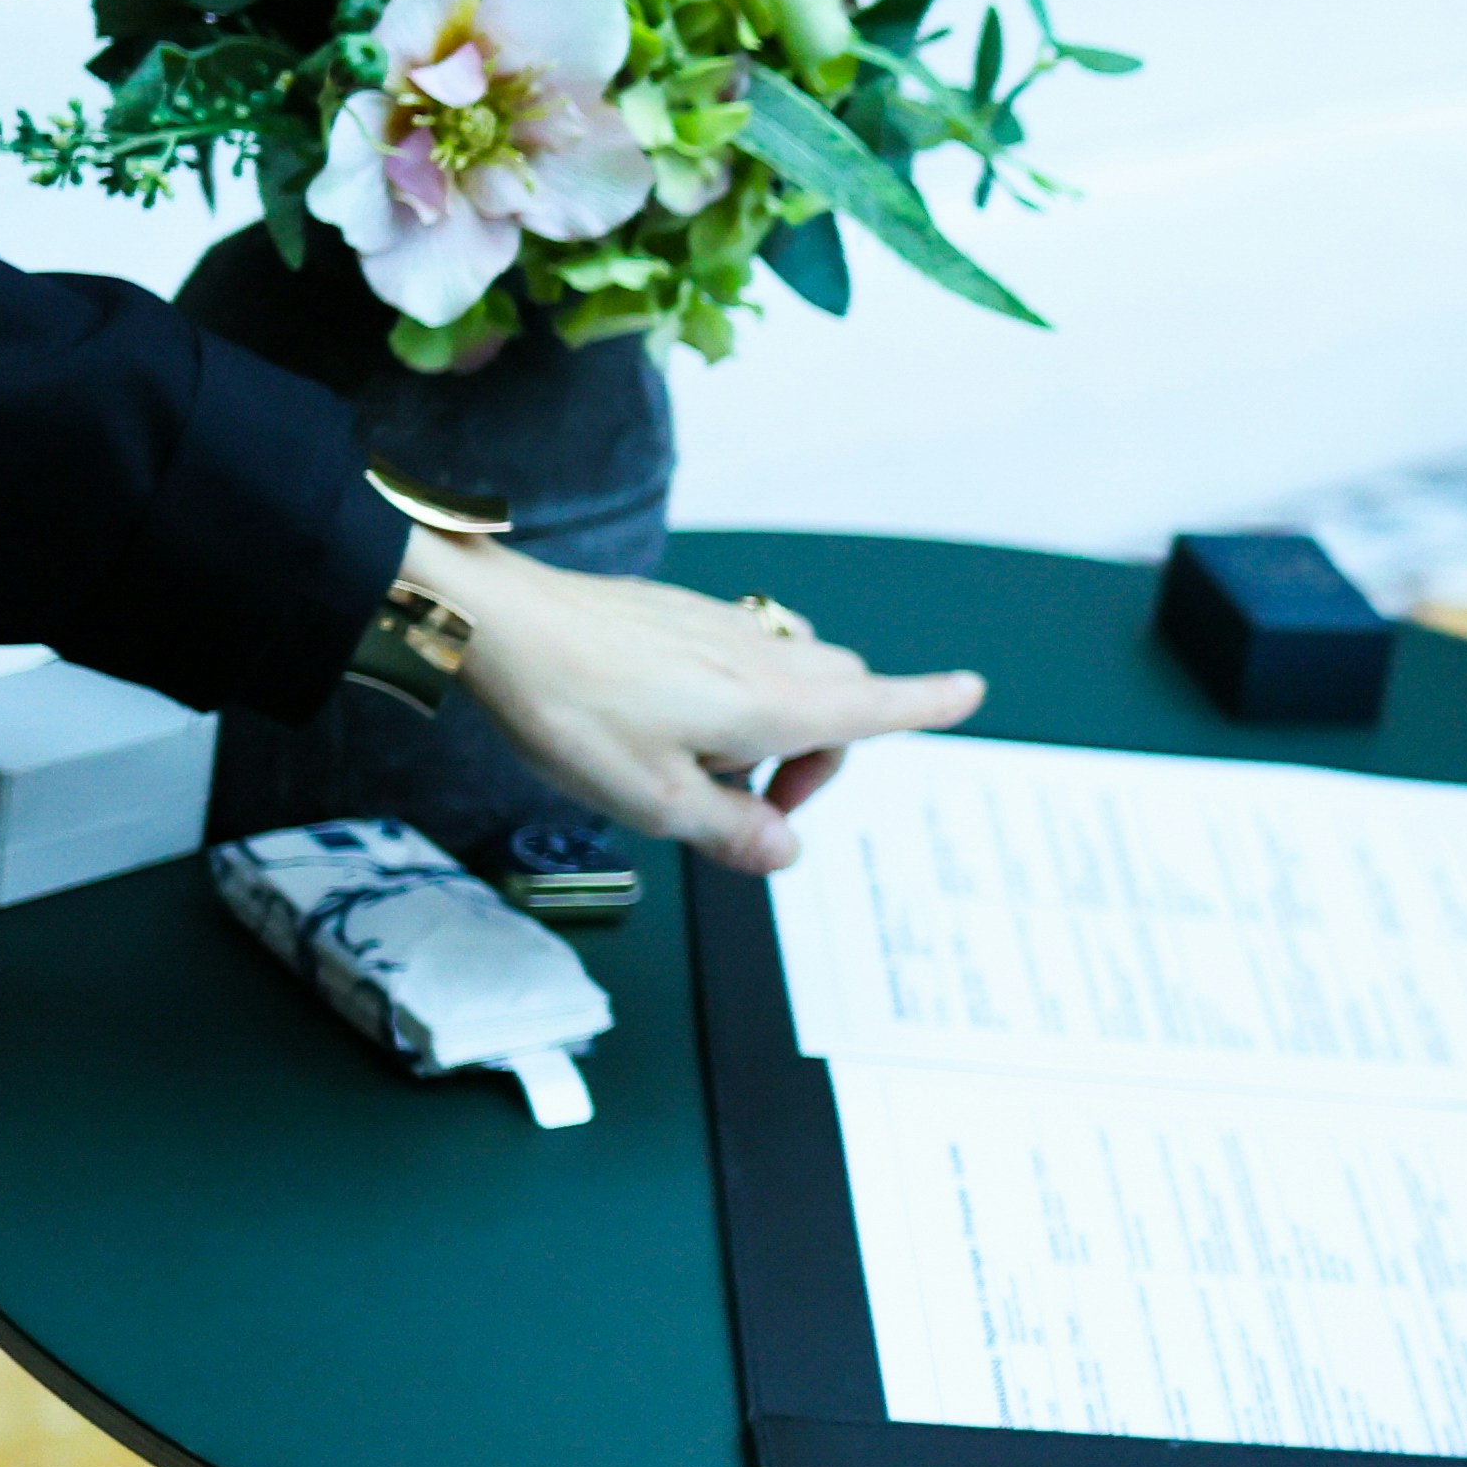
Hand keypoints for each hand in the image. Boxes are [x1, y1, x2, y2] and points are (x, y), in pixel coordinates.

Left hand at [424, 533, 983, 874]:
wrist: (499, 623)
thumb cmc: (571, 708)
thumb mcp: (651, 800)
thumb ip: (728, 831)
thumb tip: (785, 852)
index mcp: (765, 703)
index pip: (872, 706)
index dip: (927, 704)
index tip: (968, 692)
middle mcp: (758, 655)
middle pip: (843, 691)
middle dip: (828, 751)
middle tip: (761, 805)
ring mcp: (720, 626)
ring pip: (792, 668)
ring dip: (781, 722)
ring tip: (708, 765)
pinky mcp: (680, 614)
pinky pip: (744, 652)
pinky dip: (738, 694)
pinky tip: (668, 721)